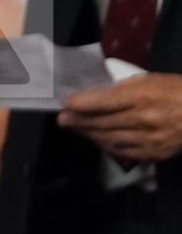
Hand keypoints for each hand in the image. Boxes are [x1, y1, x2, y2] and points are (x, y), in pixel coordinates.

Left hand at [58, 72, 181, 161]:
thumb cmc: (174, 91)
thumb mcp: (147, 80)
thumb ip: (120, 87)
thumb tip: (93, 93)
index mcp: (142, 96)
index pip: (104, 102)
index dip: (82, 104)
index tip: (65, 103)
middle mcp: (145, 120)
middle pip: (104, 123)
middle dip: (79, 121)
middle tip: (63, 119)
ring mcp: (151, 139)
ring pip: (111, 139)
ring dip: (89, 134)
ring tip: (75, 128)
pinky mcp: (156, 154)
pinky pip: (124, 152)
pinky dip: (107, 145)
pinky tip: (97, 139)